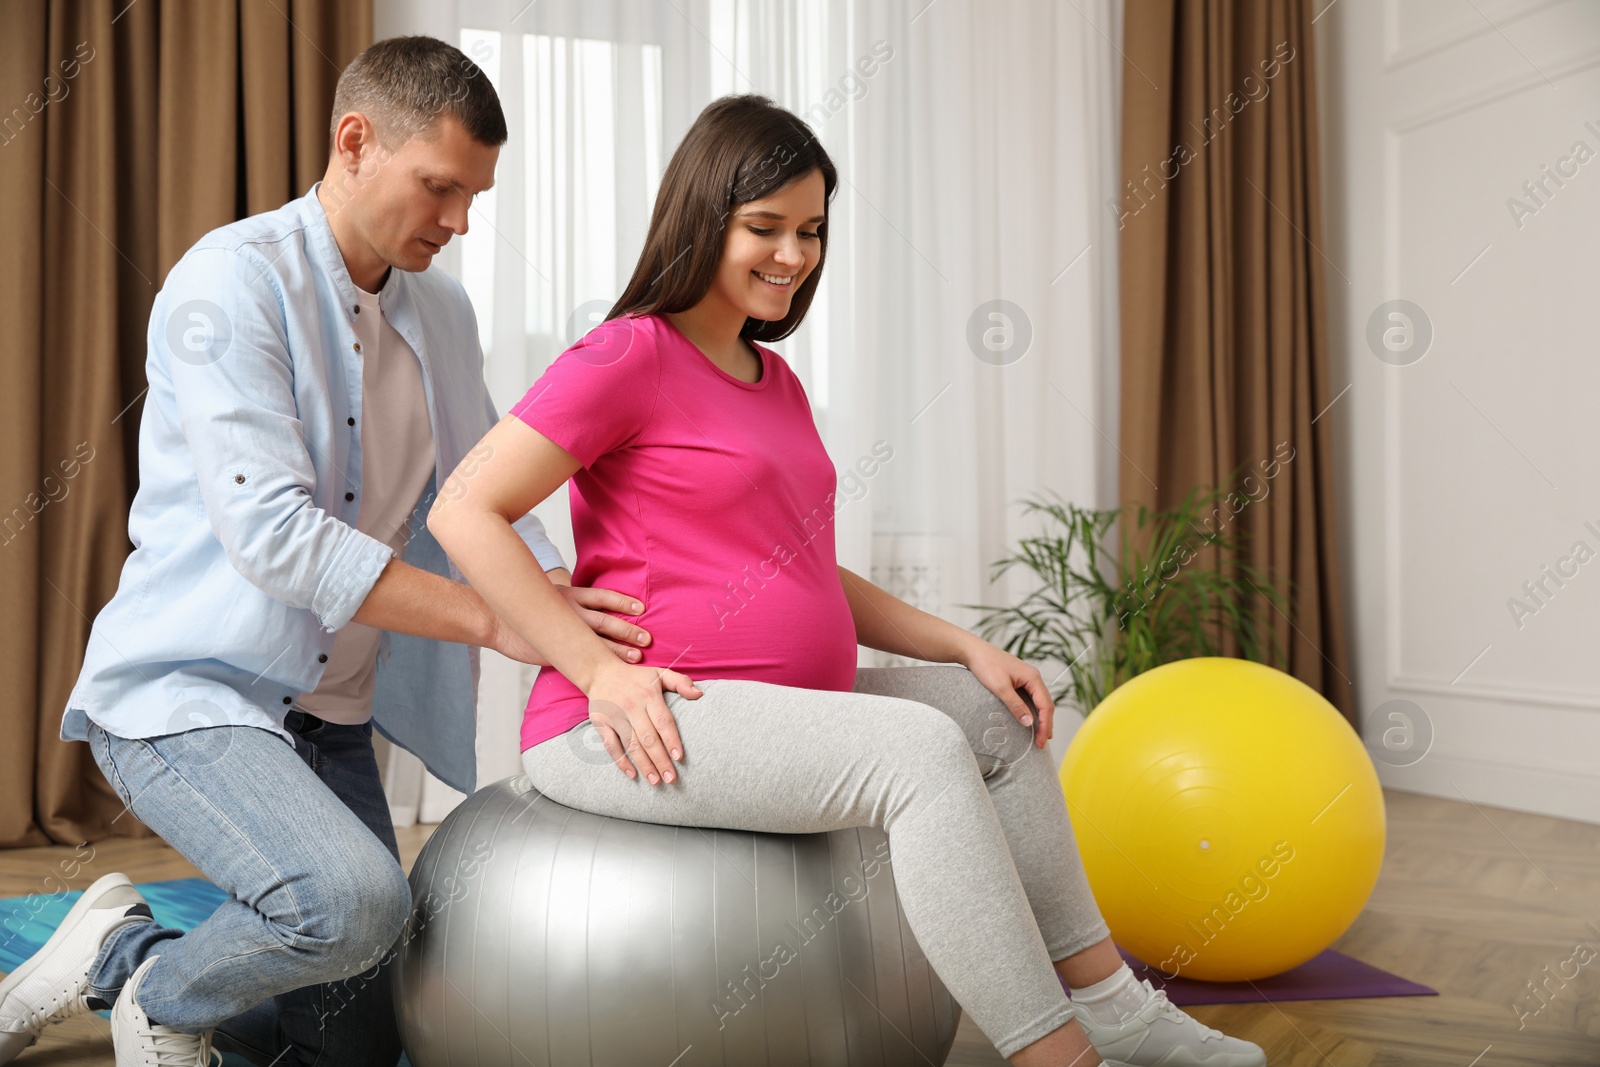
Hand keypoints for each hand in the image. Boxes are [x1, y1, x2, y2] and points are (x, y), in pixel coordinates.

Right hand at [484, 583, 651, 665]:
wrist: (497, 621)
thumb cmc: (527, 608)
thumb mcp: (552, 595)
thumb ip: (574, 601)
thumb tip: (597, 606)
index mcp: (570, 595)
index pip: (602, 597)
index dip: (622, 601)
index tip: (641, 607)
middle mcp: (568, 612)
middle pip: (604, 621)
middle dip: (627, 629)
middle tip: (647, 638)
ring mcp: (561, 633)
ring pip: (595, 641)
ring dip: (617, 650)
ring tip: (636, 657)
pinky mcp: (554, 652)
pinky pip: (578, 660)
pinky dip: (596, 666)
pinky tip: (609, 673)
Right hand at [585, 661, 701, 784]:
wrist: (599, 671)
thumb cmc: (636, 677)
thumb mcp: (659, 673)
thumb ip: (681, 682)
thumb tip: (700, 694)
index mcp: (648, 695)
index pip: (663, 721)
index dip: (672, 740)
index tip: (679, 758)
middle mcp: (632, 706)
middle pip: (648, 738)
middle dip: (660, 760)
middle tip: (671, 779)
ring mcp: (615, 716)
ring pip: (631, 745)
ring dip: (644, 765)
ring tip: (656, 781)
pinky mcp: (600, 723)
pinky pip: (611, 745)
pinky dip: (621, 761)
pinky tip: (632, 774)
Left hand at [958, 640, 1055, 747]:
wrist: (972, 650)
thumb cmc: (985, 665)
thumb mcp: (1000, 687)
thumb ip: (1015, 705)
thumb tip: (1029, 723)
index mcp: (1033, 677)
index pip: (1046, 705)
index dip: (1045, 725)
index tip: (1041, 741)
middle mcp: (1033, 677)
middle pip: (1046, 704)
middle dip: (1046, 724)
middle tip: (1042, 743)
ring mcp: (1026, 678)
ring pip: (1040, 701)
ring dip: (1041, 718)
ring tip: (1041, 735)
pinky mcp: (1019, 680)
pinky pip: (1031, 698)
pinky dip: (1033, 710)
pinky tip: (1030, 720)